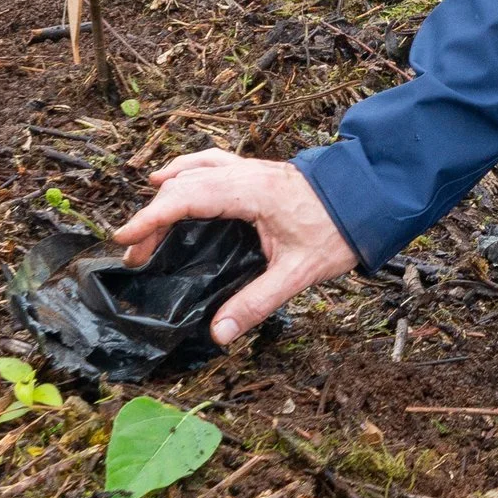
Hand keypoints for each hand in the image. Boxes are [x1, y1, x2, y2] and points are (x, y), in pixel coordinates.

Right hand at [112, 150, 359, 344]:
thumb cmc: (338, 230)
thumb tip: (219, 334)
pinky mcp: (260, 172)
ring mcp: (253, 168)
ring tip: (147, 217)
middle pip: (185, 185)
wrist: (373, 196)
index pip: (188, 198)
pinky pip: (214, 163)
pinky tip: (180, 180)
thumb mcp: (299, 272)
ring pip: (197, 168)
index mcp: (251, 193)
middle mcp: (247, 174)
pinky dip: (190, 171)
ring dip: (169, 191)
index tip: (125, 240)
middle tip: (136, 253)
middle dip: (154, 216)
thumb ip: (257, 302)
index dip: (151, 218)